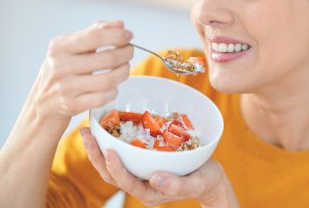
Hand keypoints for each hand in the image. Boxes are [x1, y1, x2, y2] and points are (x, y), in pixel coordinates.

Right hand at [25, 20, 132, 121]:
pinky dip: (113, 91)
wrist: (42, 101)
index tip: (129, 36)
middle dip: (125, 54)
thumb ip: (95, 32)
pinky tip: (113, 86)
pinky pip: (103, 98)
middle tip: (129, 52)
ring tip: (125, 67)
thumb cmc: (61, 69)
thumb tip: (120, 25)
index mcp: (60, 47)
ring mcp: (66, 87)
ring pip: (108, 80)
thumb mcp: (71, 46)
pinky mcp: (72, 104)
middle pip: (107, 59)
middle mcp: (61, 66)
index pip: (95, 37)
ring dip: (123, 72)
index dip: (117, 36)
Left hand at [80, 127, 238, 206]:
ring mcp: (141, 174)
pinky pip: (124, 155)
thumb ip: (177, 184)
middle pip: (111, 173)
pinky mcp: (144, 163)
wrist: (209, 178)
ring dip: (98, 148)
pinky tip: (108, 127)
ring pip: (113, 164)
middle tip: (86, 133)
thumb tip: (155, 178)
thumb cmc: (205, 181)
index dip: (115, 168)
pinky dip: (113, 142)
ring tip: (88, 130)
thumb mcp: (196, 182)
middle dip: (96, 155)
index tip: (108, 151)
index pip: (126, 182)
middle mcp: (141, 184)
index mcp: (150, 193)